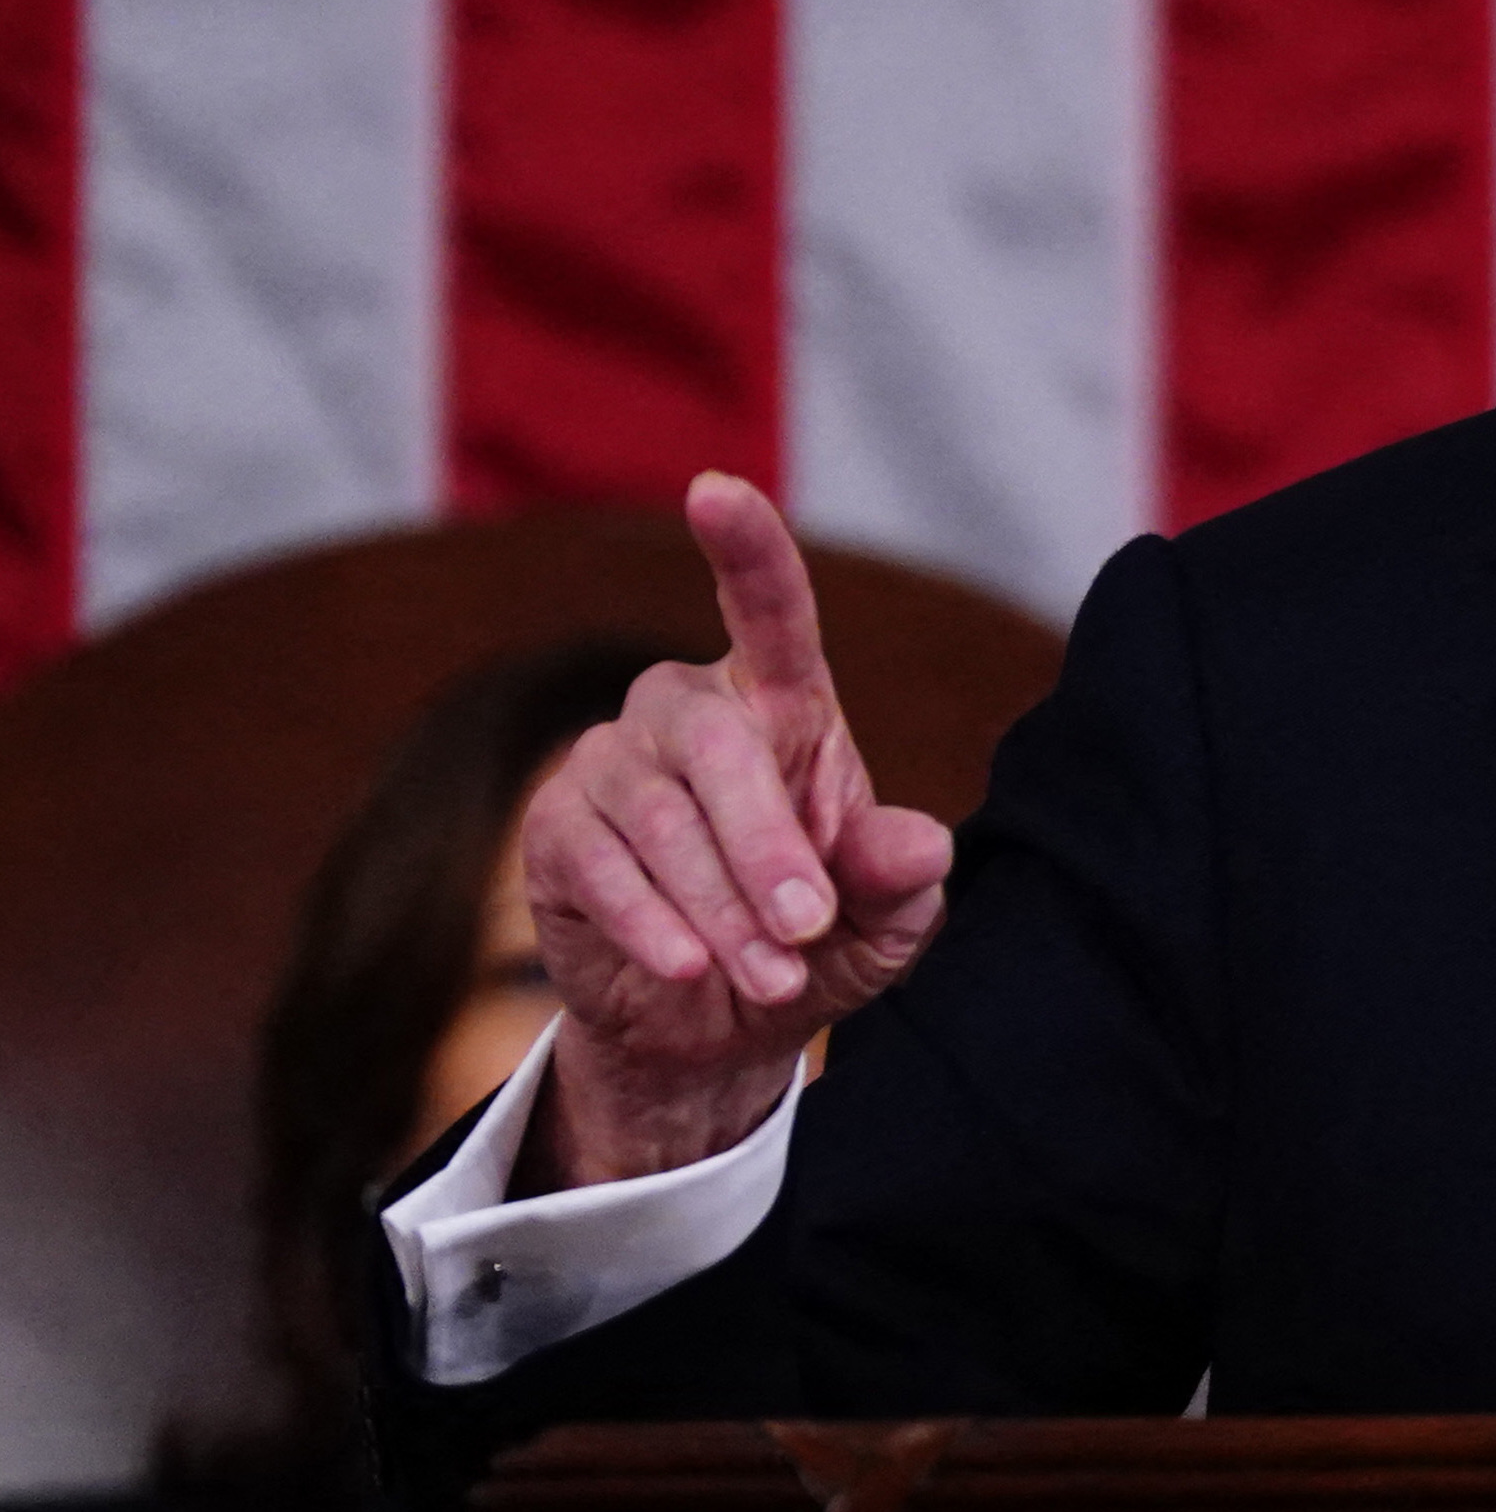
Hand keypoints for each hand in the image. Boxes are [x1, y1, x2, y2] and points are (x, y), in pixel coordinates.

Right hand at [516, 475, 955, 1186]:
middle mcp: (686, 709)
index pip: (767, 609)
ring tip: (771, 975)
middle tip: (806, 930)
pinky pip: (603, 866)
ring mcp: (612, 762)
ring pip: (663, 819)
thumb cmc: (812, 940)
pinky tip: (688, 967)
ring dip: (721, 907)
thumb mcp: (882, 922)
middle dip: (767, 845)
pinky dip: (654, 922)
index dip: (745, 547)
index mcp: (781, 702)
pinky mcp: (557, 828)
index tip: (714, 490)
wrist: (717, 1021)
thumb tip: (922, 845)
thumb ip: (902, 881)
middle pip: (719, 746)